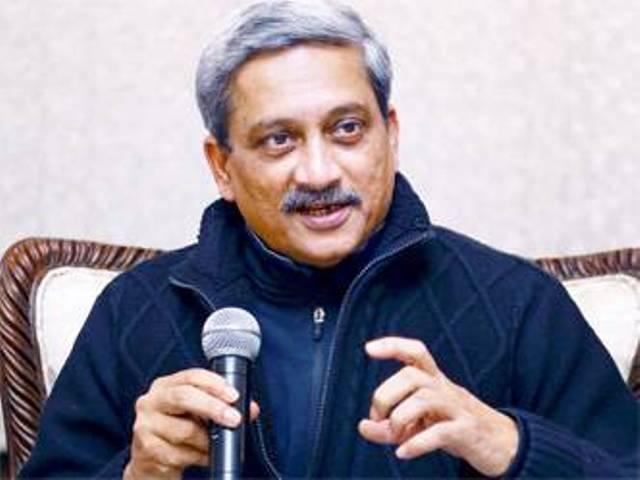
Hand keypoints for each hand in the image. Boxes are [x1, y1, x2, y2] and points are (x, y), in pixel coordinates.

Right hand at [124, 368, 259, 479]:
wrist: (150, 463)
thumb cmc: (177, 431)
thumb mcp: (197, 414)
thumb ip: (221, 406)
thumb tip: (251, 409)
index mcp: (165, 386)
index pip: (191, 376)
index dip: (215, 383)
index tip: (234, 395)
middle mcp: (151, 401)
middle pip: (184, 397)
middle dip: (213, 408)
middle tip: (234, 419)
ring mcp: (145, 426)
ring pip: (185, 431)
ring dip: (208, 441)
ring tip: (216, 444)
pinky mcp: (146, 450)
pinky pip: (180, 455)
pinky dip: (199, 457)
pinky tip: (203, 456)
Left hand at [358, 337, 517, 476]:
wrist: (504, 445)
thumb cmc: (454, 426)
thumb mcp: (419, 424)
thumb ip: (389, 425)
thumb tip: (363, 426)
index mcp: (433, 380)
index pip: (415, 352)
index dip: (393, 345)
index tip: (369, 348)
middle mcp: (444, 389)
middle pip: (410, 376)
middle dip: (385, 396)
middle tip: (379, 418)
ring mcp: (457, 409)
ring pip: (424, 399)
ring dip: (399, 419)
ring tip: (395, 436)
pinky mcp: (467, 432)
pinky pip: (440, 432)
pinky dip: (417, 443)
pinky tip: (403, 453)